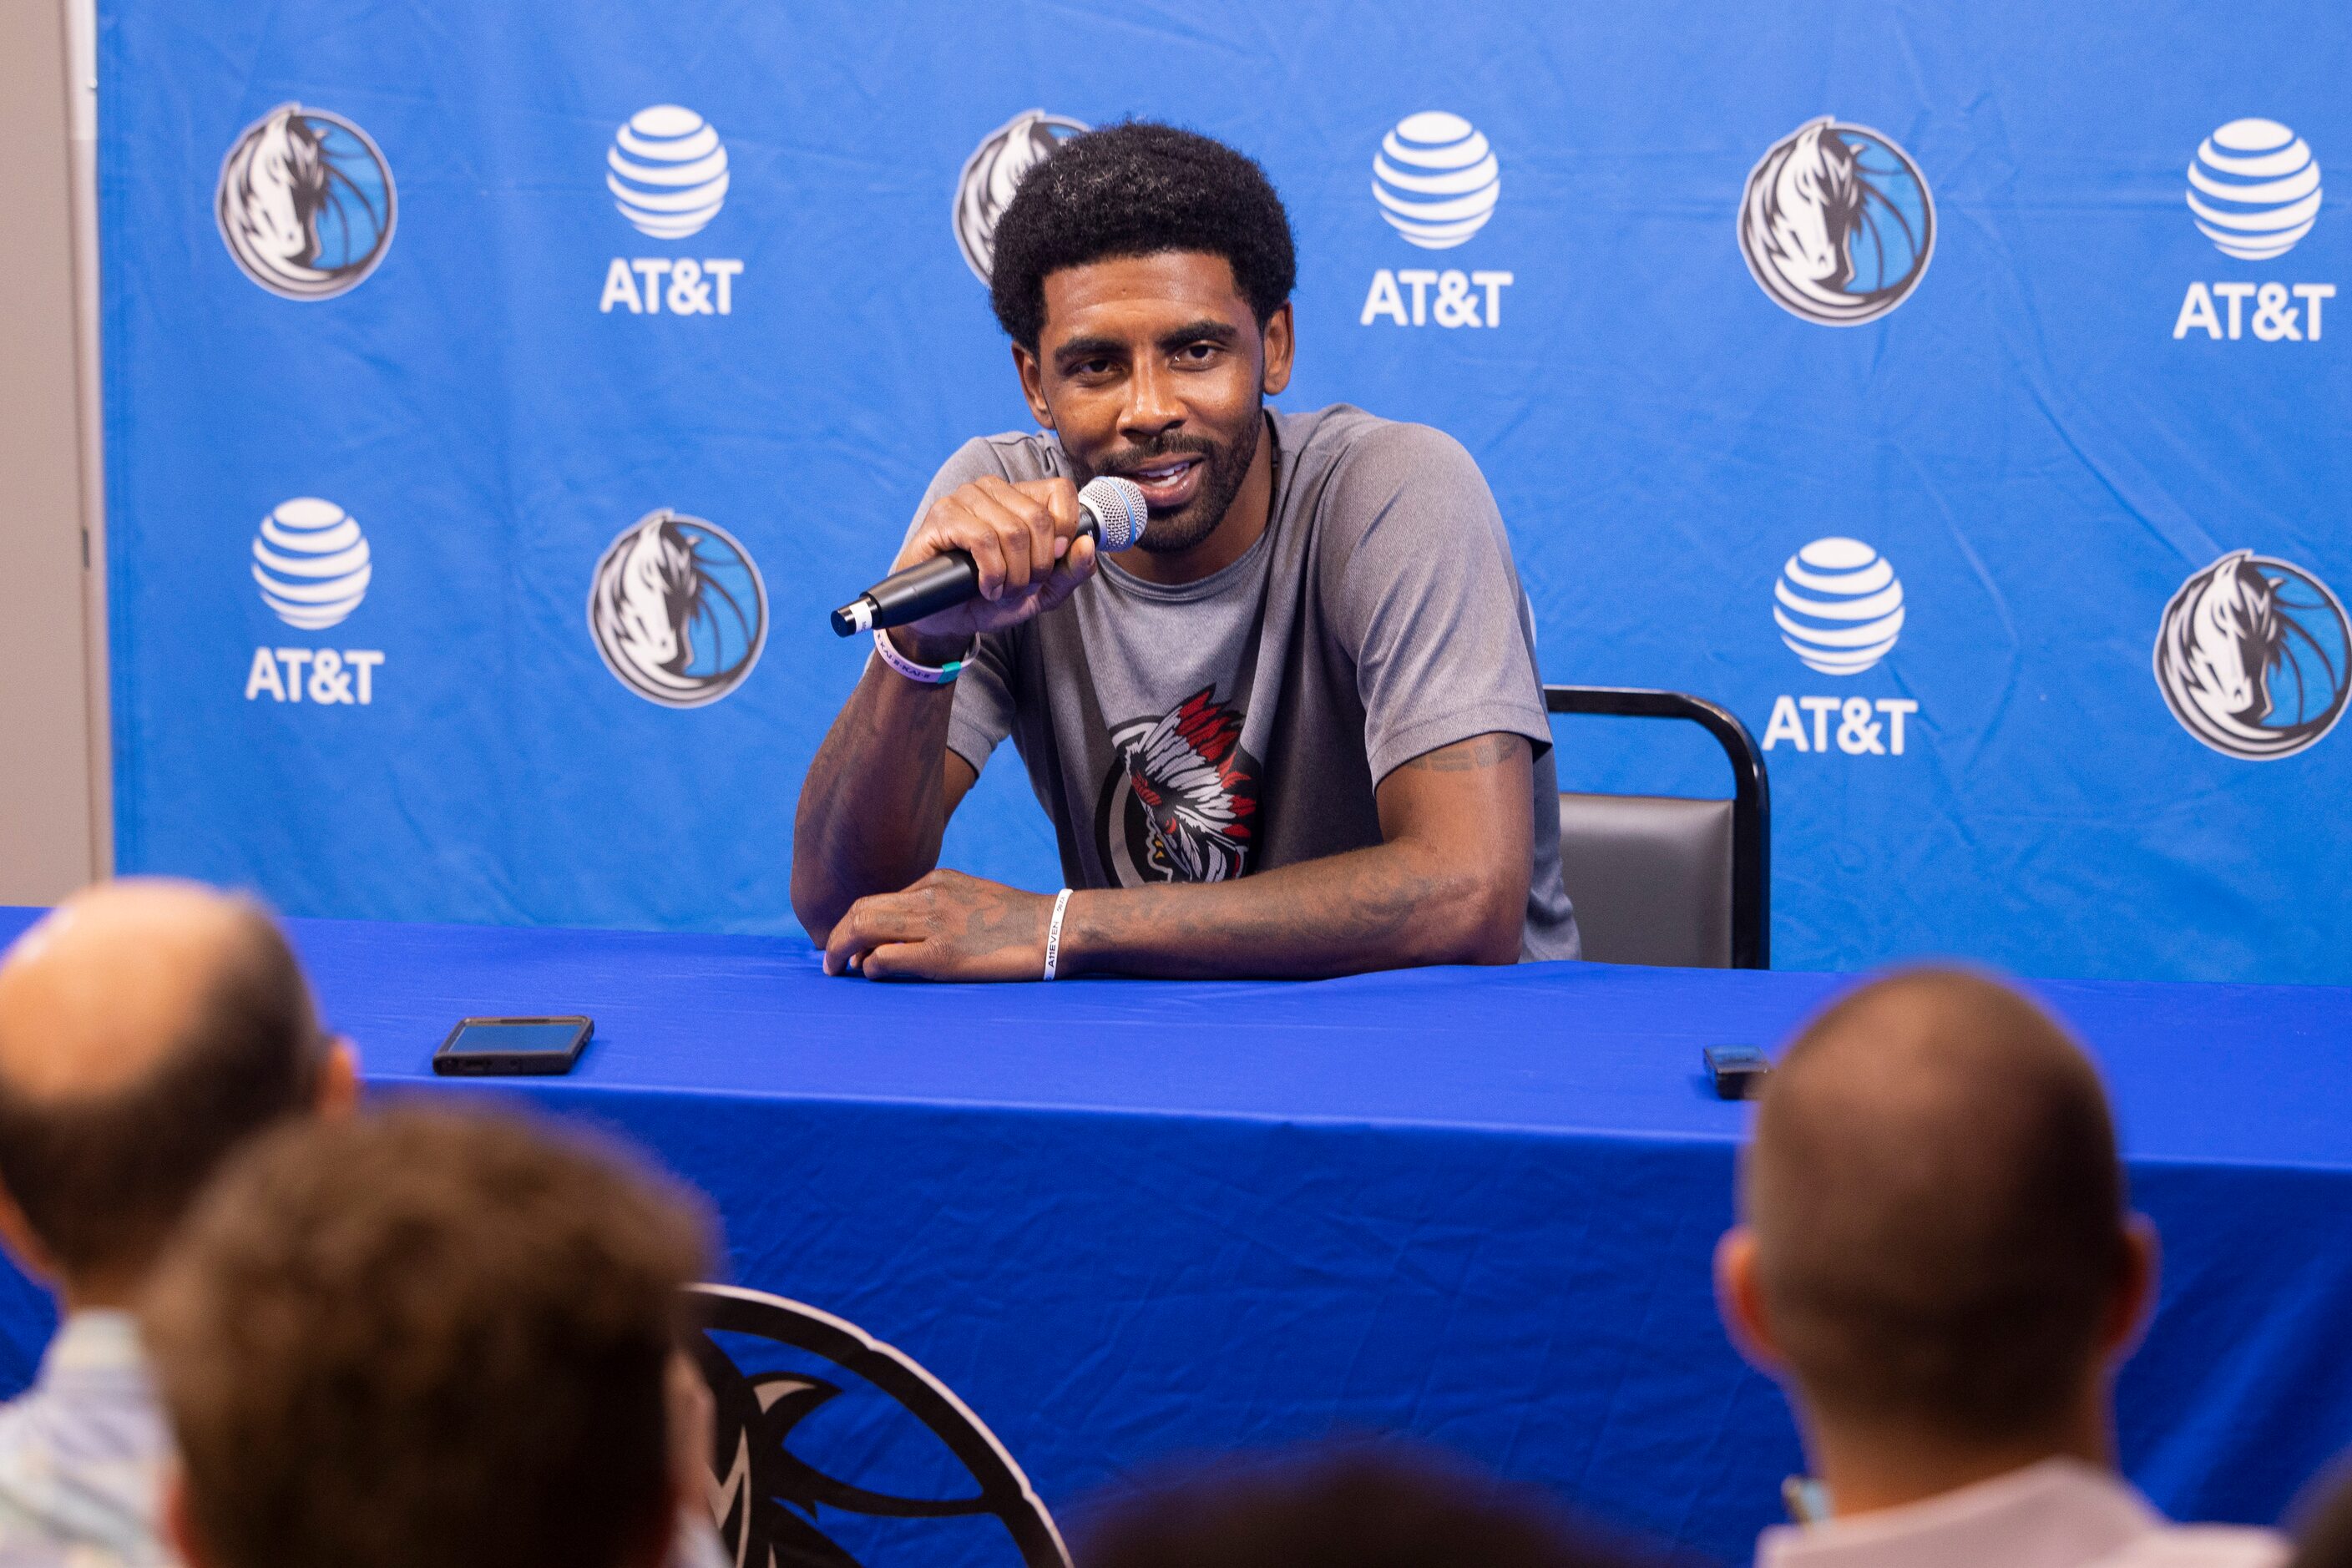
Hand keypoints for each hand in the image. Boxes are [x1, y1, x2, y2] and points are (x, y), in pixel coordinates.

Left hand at [822, 869, 1054, 981]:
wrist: (1055, 929)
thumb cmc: (1020, 923)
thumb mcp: (973, 897)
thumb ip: (940, 905)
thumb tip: (906, 935)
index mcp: (936, 881)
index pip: (878, 899)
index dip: (854, 922)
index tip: (849, 944)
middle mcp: (929, 896)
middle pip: (862, 910)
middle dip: (838, 936)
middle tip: (831, 962)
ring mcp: (935, 924)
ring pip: (866, 928)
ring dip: (844, 951)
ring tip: (839, 970)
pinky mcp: (943, 955)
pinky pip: (887, 957)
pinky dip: (871, 966)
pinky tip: (871, 975)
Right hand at [890, 475, 1098, 660]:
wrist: (946, 619)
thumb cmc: (990, 598)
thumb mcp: (1041, 592)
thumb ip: (1071, 571)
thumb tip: (1087, 544)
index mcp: (1021, 497)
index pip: (1061, 491)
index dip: (1066, 530)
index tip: (1053, 561)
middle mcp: (994, 489)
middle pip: (1039, 519)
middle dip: (1038, 566)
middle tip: (1021, 587)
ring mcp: (966, 497)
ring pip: (1013, 531)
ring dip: (1014, 575)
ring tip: (1001, 590)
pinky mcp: (943, 514)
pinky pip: (983, 540)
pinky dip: (992, 574)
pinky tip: (985, 587)